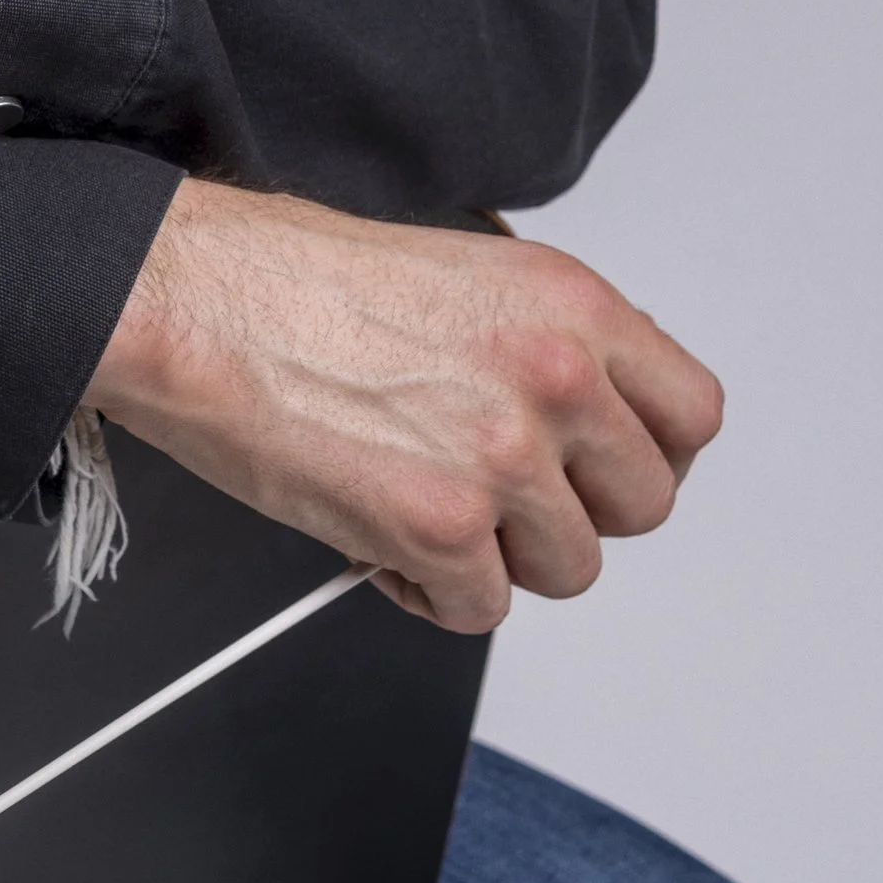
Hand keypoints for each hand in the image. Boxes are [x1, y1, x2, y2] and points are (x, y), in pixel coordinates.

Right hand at [89, 184, 723, 631]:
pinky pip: (478, 609)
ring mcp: (503, 455)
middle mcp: (556, 377)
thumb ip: (539, 341)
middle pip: (642, 505)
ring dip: (498, 558)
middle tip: (498, 497)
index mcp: (570, 304)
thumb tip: (578, 414)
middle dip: (571, 514)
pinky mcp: (440, 527)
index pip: (692, 414)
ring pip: (567, 569)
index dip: (646, 454)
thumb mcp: (460, 272)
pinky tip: (377, 537)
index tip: (601, 467)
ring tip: (421, 509)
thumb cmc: (290, 279)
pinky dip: (428, 592)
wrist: (190, 299)